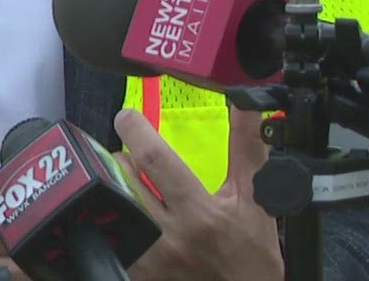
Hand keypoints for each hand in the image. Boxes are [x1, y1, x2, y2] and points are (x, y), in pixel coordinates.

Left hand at [115, 107, 285, 279]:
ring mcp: (148, 257)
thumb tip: (247, 104)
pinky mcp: (138, 273)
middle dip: (122, 159)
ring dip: (116, 188)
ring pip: (112, 206)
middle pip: (122, 179)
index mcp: (198, 211)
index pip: (155, 159)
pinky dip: (115, 218)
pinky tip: (129, 216)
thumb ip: (247, 148)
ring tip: (131, 185)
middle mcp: (168, 235)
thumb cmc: (251, 253)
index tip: (127, 117)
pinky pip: (112, 236)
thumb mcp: (257, 199)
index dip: (135, 130)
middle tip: (134, 157)